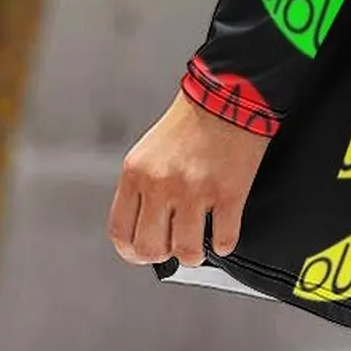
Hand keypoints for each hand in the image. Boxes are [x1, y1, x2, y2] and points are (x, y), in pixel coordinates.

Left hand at [107, 90, 270, 266]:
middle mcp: (161, 183)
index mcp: (137, 173)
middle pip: (150, 248)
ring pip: (187, 250)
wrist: (229, 95)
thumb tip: (149, 225)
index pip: (121, 232)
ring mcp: (195, 189)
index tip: (144, 253)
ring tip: (201, 245)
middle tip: (174, 247)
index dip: (132, 251)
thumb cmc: (192, 120)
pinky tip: (224, 234)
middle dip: (164, 254)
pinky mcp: (229, 191)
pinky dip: (224, 243)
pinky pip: (224, 239)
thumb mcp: (150, 151)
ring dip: (195, 255)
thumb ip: (143, 187)